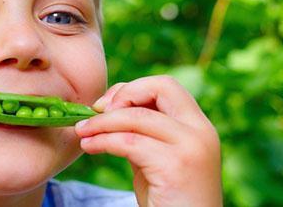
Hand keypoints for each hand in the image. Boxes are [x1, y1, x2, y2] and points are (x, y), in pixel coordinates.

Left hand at [75, 75, 221, 206]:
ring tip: (82, 131)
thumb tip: (107, 111)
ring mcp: (192, 148)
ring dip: (102, 122)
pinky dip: (103, 140)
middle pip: (160, 87)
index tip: (106, 106)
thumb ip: (141, 134)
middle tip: (95, 112)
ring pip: (137, 115)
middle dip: (122, 94)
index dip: (132, 89)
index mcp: (198, 126)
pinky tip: (89, 146)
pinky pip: (129, 142)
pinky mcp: (176, 167)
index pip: (165, 86)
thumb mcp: (155, 159)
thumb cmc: (168, 201)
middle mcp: (201, 131)